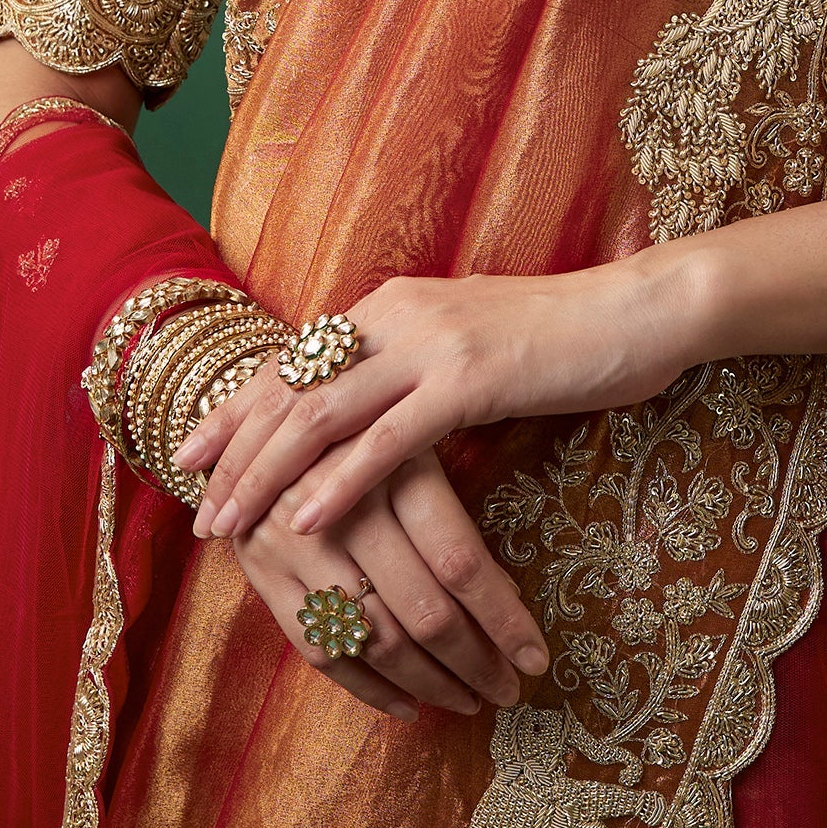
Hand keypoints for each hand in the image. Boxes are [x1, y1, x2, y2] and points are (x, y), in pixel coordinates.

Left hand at [178, 261, 694, 544]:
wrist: (637, 311)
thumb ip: (412, 368)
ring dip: (266, 474)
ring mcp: (432, 342)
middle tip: (195, 507)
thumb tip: (368, 414)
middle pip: (292, 387)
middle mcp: (398, 313)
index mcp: (392, 304)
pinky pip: (388, 440)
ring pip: (323, 413)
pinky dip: (338, 481)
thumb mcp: (467, 345)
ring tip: (229, 523)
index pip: (293, 359)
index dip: (237, 408)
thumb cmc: (562, 339)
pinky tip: (305, 519)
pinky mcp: (470, 378)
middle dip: (235, 451)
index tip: (189, 454)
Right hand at [230, 444, 548, 716]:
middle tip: (509, 689)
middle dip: (474, 662)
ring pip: (376, 639)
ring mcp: (297, 546)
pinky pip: (323, 652)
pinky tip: (409, 704)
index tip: (536, 657)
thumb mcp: (410, 448)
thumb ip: (450, 517)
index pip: (460, 560)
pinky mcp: (263, 576)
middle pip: (422, 609)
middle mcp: (344, 507)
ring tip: (467, 698)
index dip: (503, 619)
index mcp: (393, 466)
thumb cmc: (358, 434)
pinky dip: (370, 689)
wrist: (260, 425)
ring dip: (429, 683)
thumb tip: (506, 597)